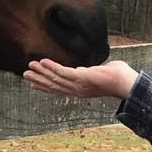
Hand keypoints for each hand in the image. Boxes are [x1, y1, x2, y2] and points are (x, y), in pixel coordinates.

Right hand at [24, 58, 138, 98]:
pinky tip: (43, 62)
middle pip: (53, 85)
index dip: (45, 86)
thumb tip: (101, 67)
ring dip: (41, 72)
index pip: (59, 88)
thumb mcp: (103, 73)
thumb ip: (96, 70)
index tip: (34, 85)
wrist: (126, 82)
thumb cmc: (118, 76)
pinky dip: (52, 67)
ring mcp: (78, 85)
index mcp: (81, 89)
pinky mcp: (81, 78)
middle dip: (38, 80)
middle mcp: (77, 89)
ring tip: (29, 67)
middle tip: (25, 75)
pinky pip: (62, 72)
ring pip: (55, 79)